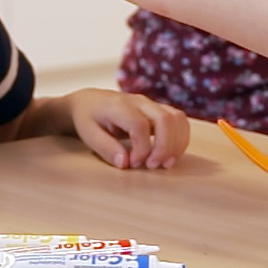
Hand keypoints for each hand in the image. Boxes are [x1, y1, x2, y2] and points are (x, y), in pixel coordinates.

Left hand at [65, 89, 189, 168]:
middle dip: (164, 147)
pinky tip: (170, 155)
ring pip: (177, 118)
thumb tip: (125, 163)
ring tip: (165, 164)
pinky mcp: (159, 110)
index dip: (141, 149)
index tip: (133, 164)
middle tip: (152, 166)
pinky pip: (179, 121)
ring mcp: (151, 104)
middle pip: (165, 119)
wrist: (89, 101)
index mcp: (119, 106)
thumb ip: (106, 148)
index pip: (140, 125)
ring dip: (176, 143)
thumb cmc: (88, 118)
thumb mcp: (88, 134)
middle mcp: (139, 102)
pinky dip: (180, 139)